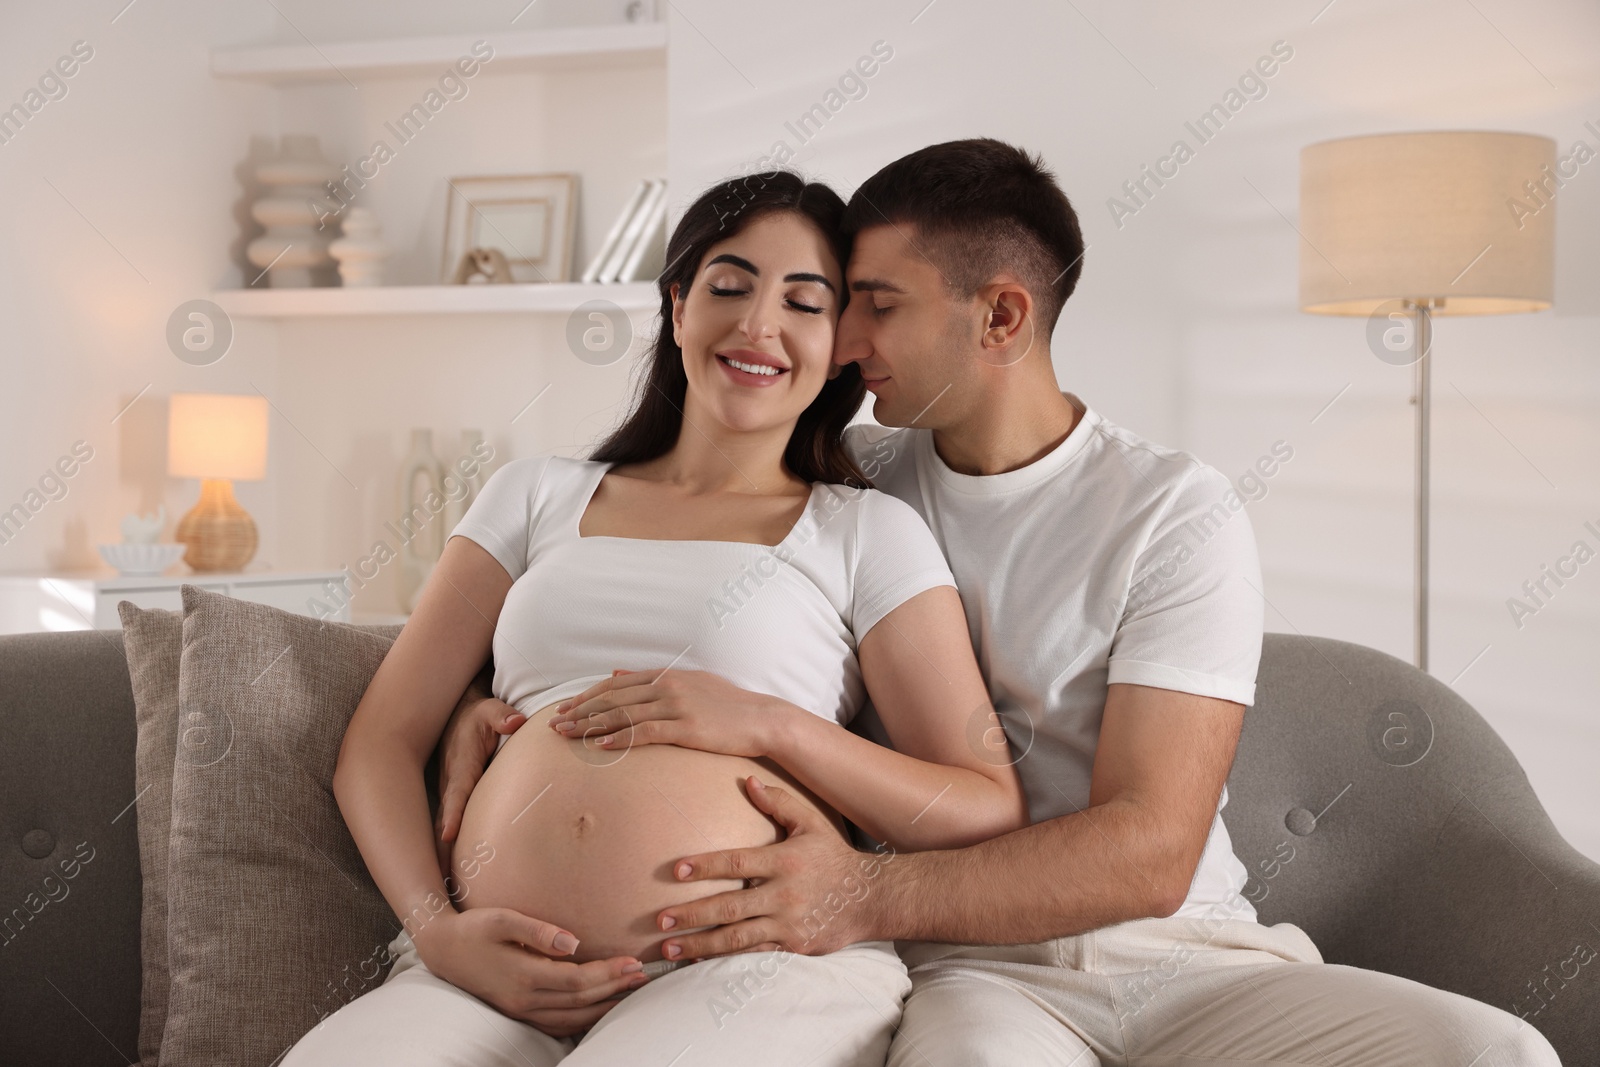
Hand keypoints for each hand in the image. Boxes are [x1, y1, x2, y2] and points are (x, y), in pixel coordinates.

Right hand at [411, 908, 648, 1036]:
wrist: (443, 949)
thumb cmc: (475, 928)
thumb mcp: (503, 918)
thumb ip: (537, 930)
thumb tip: (572, 941)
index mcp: (523, 975)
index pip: (577, 981)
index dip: (608, 973)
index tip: (633, 961)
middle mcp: (524, 999)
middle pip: (580, 1001)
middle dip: (615, 989)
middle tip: (644, 976)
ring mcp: (521, 1010)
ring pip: (572, 1018)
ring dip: (604, 1007)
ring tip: (631, 993)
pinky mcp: (519, 1012)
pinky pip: (557, 1024)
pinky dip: (583, 1019)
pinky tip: (600, 1009)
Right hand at [434, 687, 526, 879]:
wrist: (458, 719)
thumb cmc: (477, 718)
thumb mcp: (489, 710)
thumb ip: (502, 716)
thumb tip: (516, 720)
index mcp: (460, 769)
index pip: (457, 795)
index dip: (452, 814)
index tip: (448, 836)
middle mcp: (450, 787)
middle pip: (444, 825)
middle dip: (440, 852)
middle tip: (441, 883)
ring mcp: (449, 798)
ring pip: (442, 834)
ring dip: (441, 862)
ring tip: (444, 896)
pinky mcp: (453, 806)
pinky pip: (448, 834)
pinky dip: (446, 857)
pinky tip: (451, 883)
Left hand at [546, 669, 787, 758]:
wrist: (762, 718)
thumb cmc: (728, 704)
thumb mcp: (690, 682)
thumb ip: (653, 679)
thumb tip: (617, 672)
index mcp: (666, 676)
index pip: (616, 685)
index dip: (587, 697)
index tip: (566, 708)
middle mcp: (667, 687)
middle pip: (613, 699)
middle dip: (580, 711)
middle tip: (555, 724)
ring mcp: (677, 706)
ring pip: (624, 714)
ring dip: (591, 725)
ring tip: (567, 735)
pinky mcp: (687, 726)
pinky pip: (647, 732)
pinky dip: (622, 738)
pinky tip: (602, 745)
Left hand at [654, 777, 892, 959]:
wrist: (871, 898)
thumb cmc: (834, 857)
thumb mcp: (811, 824)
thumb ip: (779, 802)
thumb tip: (748, 781)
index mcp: (784, 860)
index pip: (736, 862)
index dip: (705, 867)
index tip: (675, 871)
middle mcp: (783, 894)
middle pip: (730, 907)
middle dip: (692, 914)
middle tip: (660, 920)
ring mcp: (787, 923)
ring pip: (737, 937)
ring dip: (700, 944)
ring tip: (669, 948)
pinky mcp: (792, 946)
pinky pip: (752, 953)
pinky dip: (724, 958)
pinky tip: (698, 961)